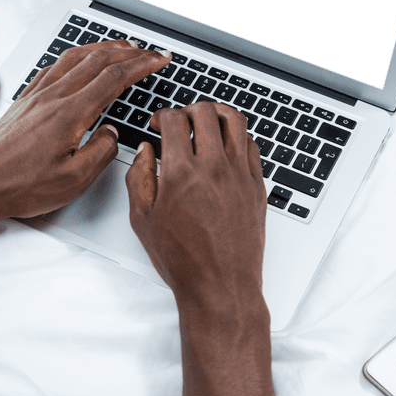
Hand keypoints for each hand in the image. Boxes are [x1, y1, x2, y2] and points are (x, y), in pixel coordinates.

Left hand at [0, 39, 171, 220]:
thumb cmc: (20, 185)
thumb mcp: (73, 180)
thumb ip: (101, 152)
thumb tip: (111, 133)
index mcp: (69, 114)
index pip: (114, 78)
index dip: (141, 65)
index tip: (158, 60)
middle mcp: (52, 97)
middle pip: (98, 60)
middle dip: (130, 52)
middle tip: (149, 52)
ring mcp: (36, 95)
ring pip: (75, 57)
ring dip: (103, 48)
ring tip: (121, 47)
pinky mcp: (24, 99)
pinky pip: (54, 66)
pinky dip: (74, 55)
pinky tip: (78, 59)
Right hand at [125, 102, 267, 310]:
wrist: (220, 286)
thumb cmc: (183, 260)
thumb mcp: (143, 220)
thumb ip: (138, 178)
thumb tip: (144, 152)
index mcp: (181, 172)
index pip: (174, 120)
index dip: (162, 115)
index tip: (158, 124)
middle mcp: (213, 168)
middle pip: (206, 112)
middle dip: (188, 109)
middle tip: (181, 121)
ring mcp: (240, 175)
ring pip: (235, 121)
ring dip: (218, 113)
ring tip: (207, 120)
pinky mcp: (257, 187)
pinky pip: (252, 146)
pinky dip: (239, 136)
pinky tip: (228, 144)